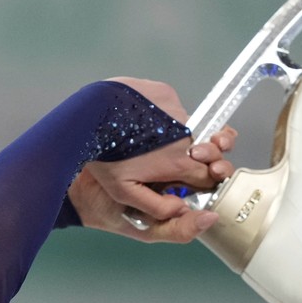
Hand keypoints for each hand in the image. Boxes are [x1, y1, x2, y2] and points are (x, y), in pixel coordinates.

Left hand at [68, 78, 236, 243]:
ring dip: (186, 136)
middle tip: (197, 159)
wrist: (89, 117)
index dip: (207, 181)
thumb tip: (181, 209)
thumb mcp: (125, 193)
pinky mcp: (166, 93)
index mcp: (179, 162)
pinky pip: (175, 109)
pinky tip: (149, 122)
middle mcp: (186, 134)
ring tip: (165, 141)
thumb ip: (157, 206)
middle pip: (212, 150)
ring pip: (194, 127)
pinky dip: (168, 118)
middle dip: (209, 157)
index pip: (210, 176)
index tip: (200, 183)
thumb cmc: (104, 156)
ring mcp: (178, 110)